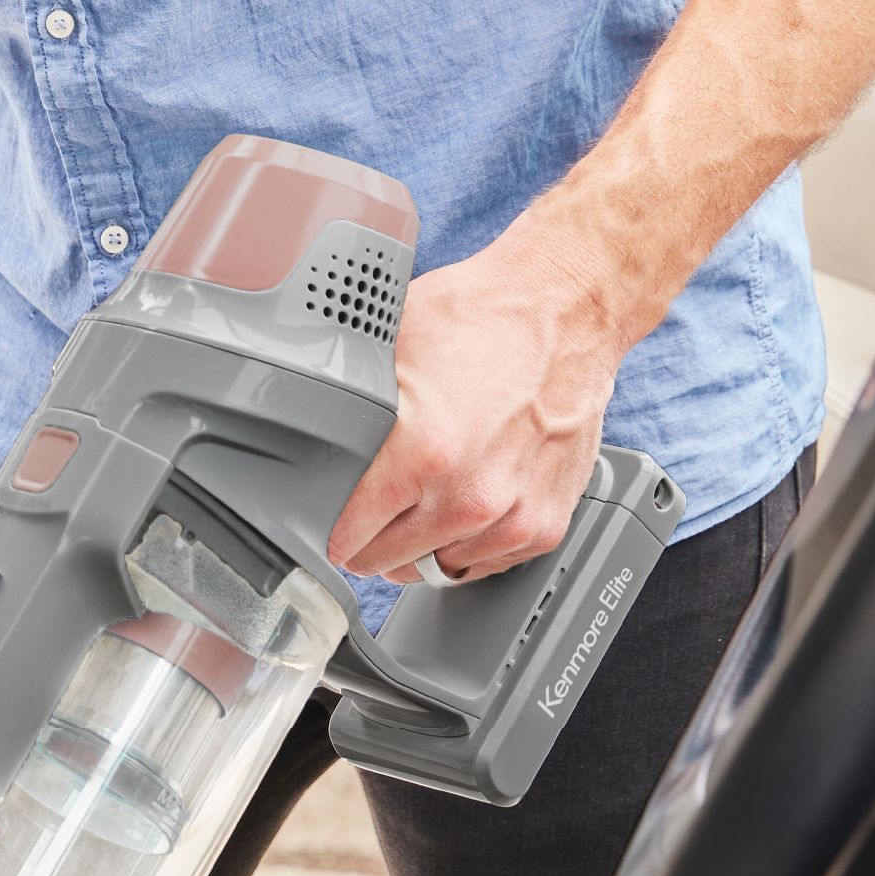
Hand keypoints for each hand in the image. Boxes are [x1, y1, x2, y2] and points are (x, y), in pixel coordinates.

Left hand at [327, 218, 628, 584]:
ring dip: (422, 545)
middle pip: (386, 563)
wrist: (569, 306)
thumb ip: (348, 409)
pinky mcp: (546, 523)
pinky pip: (487, 564)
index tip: (332, 520)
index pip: (346, 540)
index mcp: (421, 456)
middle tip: (375, 508)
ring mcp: (512, 516)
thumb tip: (305, 432)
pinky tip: (463, 504)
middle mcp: (469, 496)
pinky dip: (470, 545)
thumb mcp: (386, 353)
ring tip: (424, 499)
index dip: (331, 529)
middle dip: (372, 539)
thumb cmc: (483, 317)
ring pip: (436, 569)